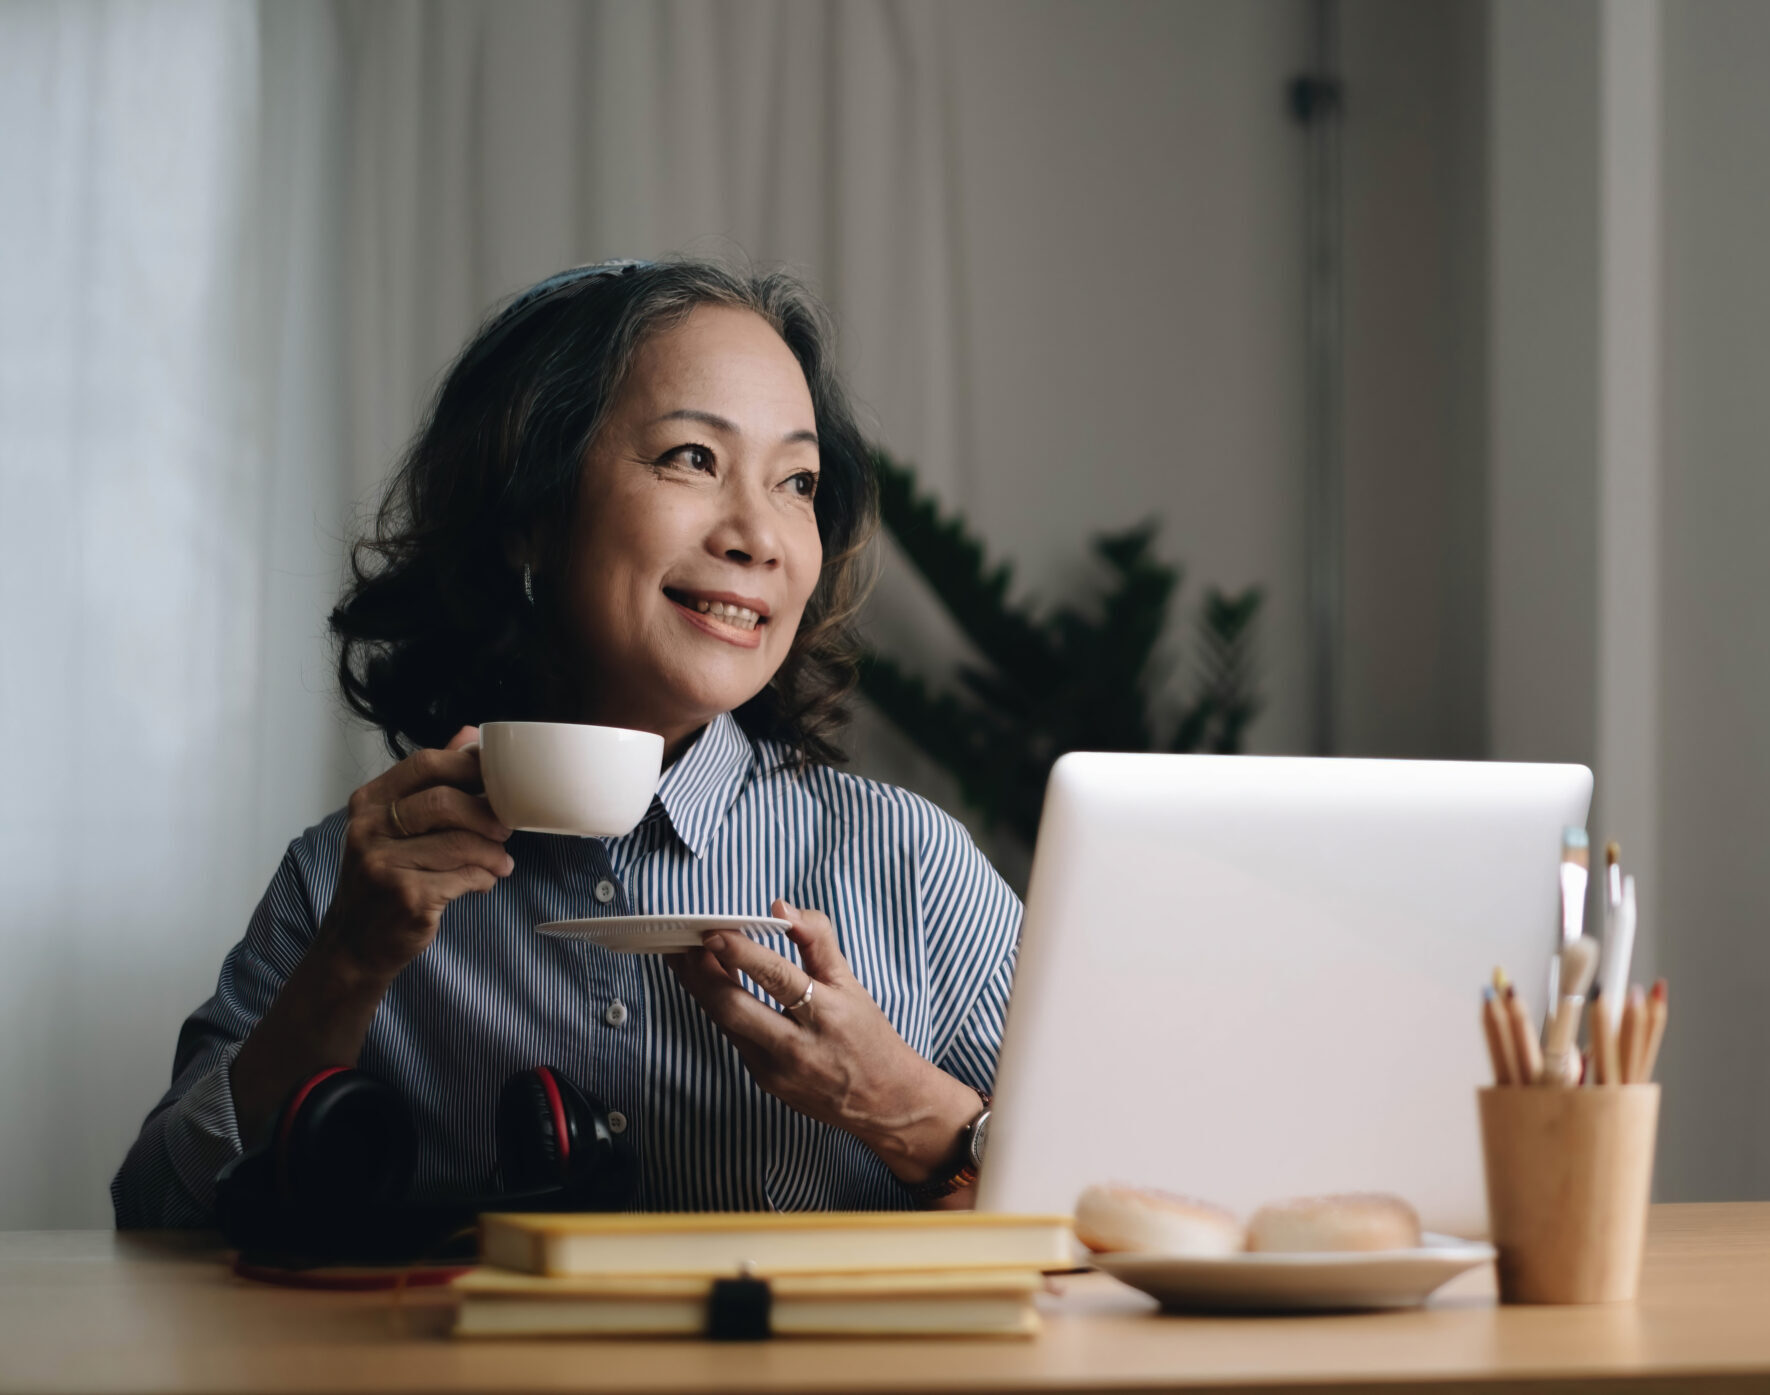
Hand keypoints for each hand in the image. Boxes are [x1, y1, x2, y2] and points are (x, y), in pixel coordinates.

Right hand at [320, 725, 514, 980]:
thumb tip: (468, 734)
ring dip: (492, 852)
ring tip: (501, 862)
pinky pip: (464, 877)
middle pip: (445, 801)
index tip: (497, 779)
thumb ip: (430, 782)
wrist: (354, 946)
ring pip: (460, 843)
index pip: (425, 764)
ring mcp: (384, 865)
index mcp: (368, 804)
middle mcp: (368, 830)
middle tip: (506, 828)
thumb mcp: (391, 826)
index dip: (469, 766)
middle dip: (487, 813)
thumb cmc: (382, 879)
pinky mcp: (407, 898)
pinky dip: (483, 879)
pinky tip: (483, 882)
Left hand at [668, 899, 982, 1185]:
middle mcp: (799, 1046)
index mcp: (827, 1014)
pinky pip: (734, 1039)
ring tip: (686, 959)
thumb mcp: (852, 982)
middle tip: (683, 943)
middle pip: (734, 1007)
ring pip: (726, 1024)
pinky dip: (719, 1009)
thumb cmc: (868, 1035)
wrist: (884, 1101)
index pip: (777, 977)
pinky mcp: (765, 1082)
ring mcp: (777, 1070)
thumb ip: (817, 940)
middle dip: (702, 973)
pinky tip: (710, 987)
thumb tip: (781, 910)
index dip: (742, 953)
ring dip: (701, 989)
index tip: (714, 933)